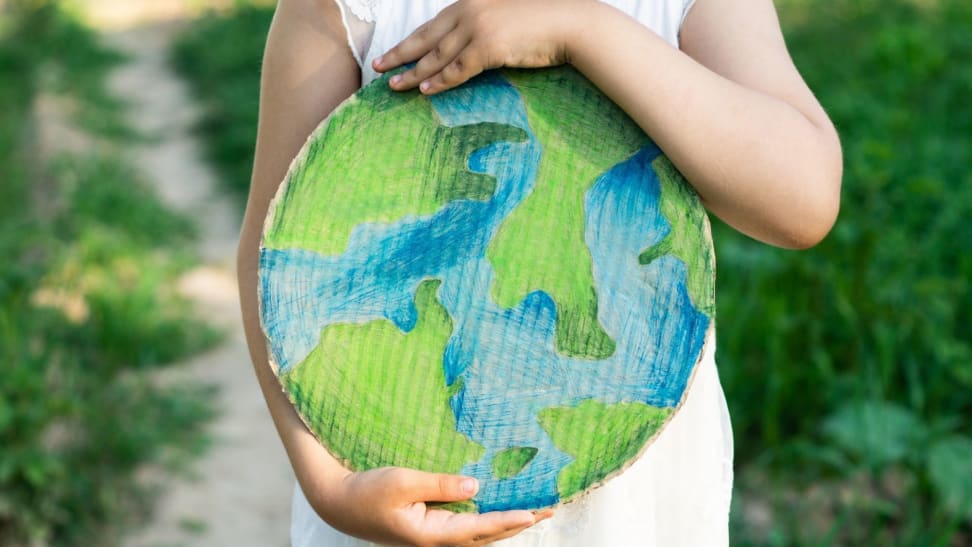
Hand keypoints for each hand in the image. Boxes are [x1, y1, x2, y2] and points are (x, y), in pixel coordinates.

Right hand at [316, 466, 553, 545]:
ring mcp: (434, 535)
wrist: (338, 503)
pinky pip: (466, 523)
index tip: (534, 512)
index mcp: (431, 534)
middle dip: (518, 522)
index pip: (479, 529)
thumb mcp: (402, 482)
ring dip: (506, 521)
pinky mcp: (430, 526)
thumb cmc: (367, 492)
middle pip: (487, 535)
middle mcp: (436, 540)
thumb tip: (476, 486)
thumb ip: (440, 484)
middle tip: (549, 506)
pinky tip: (498, 503)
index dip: (508, 520)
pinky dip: (488, 516)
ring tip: (534, 507)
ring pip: (479, 532)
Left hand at [372, 0, 589, 94]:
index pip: (432, 25)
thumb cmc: (541, 25)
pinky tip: (426, 90)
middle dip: (399, 54)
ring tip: (395, 86)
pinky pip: (457, 69)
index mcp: (470, 3)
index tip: (392, 53)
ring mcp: (477, 28)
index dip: (410, 41)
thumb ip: (482, 30)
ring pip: (437, 56)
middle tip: (378, 68)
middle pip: (425, 38)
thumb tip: (466, 51)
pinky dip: (440, 81)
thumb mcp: (504, 21)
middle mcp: (468, 11)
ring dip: (414, 73)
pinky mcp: (488, 47)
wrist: (569, 24)